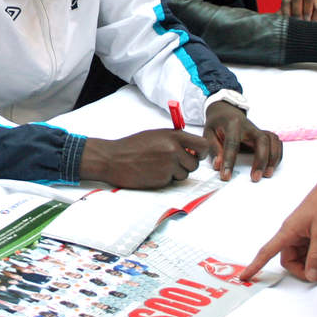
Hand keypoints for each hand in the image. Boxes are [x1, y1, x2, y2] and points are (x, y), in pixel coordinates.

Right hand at [80, 129, 210, 188]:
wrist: (113, 158)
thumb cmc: (133, 146)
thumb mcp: (156, 135)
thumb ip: (175, 140)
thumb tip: (193, 150)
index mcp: (173, 136)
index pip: (203, 145)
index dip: (202, 152)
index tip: (195, 154)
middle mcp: (173, 150)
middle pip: (195, 164)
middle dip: (187, 165)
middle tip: (173, 163)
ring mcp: (168, 165)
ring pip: (184, 174)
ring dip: (175, 173)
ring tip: (158, 166)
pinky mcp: (162, 179)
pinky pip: (172, 181)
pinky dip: (165, 179)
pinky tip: (151, 172)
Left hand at [204, 101, 281, 180]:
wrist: (225, 111)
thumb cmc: (217, 123)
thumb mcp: (208, 133)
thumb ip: (213, 148)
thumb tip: (218, 165)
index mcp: (232, 124)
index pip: (232, 143)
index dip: (229, 161)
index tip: (226, 176)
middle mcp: (249, 126)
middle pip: (261, 141)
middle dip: (261, 160)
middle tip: (255, 177)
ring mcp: (258, 130)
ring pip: (272, 141)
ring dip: (272, 158)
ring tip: (267, 174)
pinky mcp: (263, 134)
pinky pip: (276, 142)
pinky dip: (277, 154)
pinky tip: (272, 165)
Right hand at [238, 162, 316, 282]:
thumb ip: (315, 256)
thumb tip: (311, 275)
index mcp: (287, 232)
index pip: (266, 252)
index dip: (254, 266)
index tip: (244, 277)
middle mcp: (291, 234)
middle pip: (289, 260)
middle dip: (303, 269)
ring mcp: (300, 233)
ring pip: (300, 257)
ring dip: (312, 263)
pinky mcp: (308, 233)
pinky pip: (307, 250)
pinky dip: (316, 256)